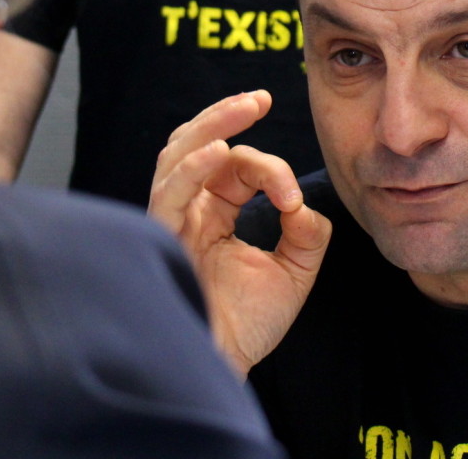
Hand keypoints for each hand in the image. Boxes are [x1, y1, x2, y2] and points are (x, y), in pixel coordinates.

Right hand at [149, 90, 330, 377]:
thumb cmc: (247, 326)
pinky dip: (192, 169)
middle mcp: (189, 211)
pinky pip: (168, 195)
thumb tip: (302, 201)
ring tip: (245, 106)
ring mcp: (172, 223)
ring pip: (177, 156)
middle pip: (197, 145)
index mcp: (215, 213)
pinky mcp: (161, 241)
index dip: (270, 170)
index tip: (293, 199)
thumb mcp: (293, 271)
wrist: (221, 371)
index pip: (237, 167)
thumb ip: (306, 231)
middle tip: (260, 98)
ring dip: (211, 126)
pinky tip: (217, 153)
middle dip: (226, 115)